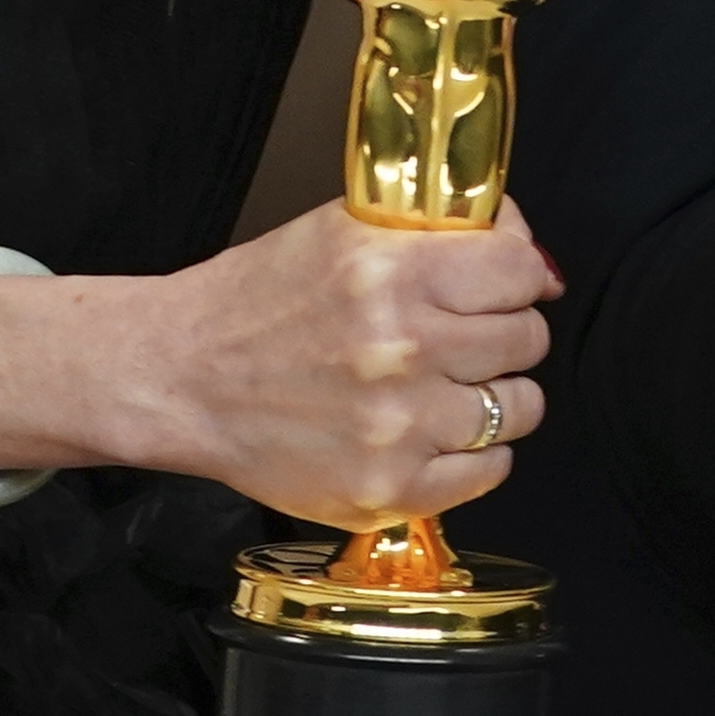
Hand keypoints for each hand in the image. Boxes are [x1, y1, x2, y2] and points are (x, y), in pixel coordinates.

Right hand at [130, 198, 559, 529]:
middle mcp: (401, 349)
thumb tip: (531, 254)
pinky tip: (436, 431)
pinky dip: (475, 453)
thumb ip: (440, 229)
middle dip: (507, 330)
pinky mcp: (386, 488)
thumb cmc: (259, 300)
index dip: (522, 273)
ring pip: (521, 407)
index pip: (523, 270)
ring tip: (451, 384)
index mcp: (394, 272)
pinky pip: (489, 471)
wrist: (182, 376)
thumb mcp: (346, 227)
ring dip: (497, 394)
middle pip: (527, 338)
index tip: (508, 282)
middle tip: (469, 333)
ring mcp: (397, 426)